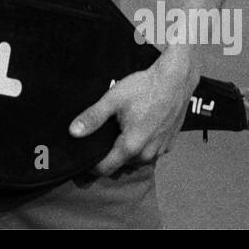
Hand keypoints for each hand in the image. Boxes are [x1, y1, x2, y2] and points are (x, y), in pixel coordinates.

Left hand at [69, 51, 198, 175]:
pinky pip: (150, 152)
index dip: (92, 166)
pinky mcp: (169, 144)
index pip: (106, 169)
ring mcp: (160, 150)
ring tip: (119, 133)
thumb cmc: (144, 87)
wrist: (175, 80)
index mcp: (131, 146)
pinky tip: (138, 129)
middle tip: (101, 138)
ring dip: (126, 152)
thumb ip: (93, 118)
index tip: (85, 157)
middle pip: (121, 165)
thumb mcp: (113, 99)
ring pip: (136, 160)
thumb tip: (73, 133)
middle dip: (110, 157)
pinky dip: (142, 146)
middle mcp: (146, 154)